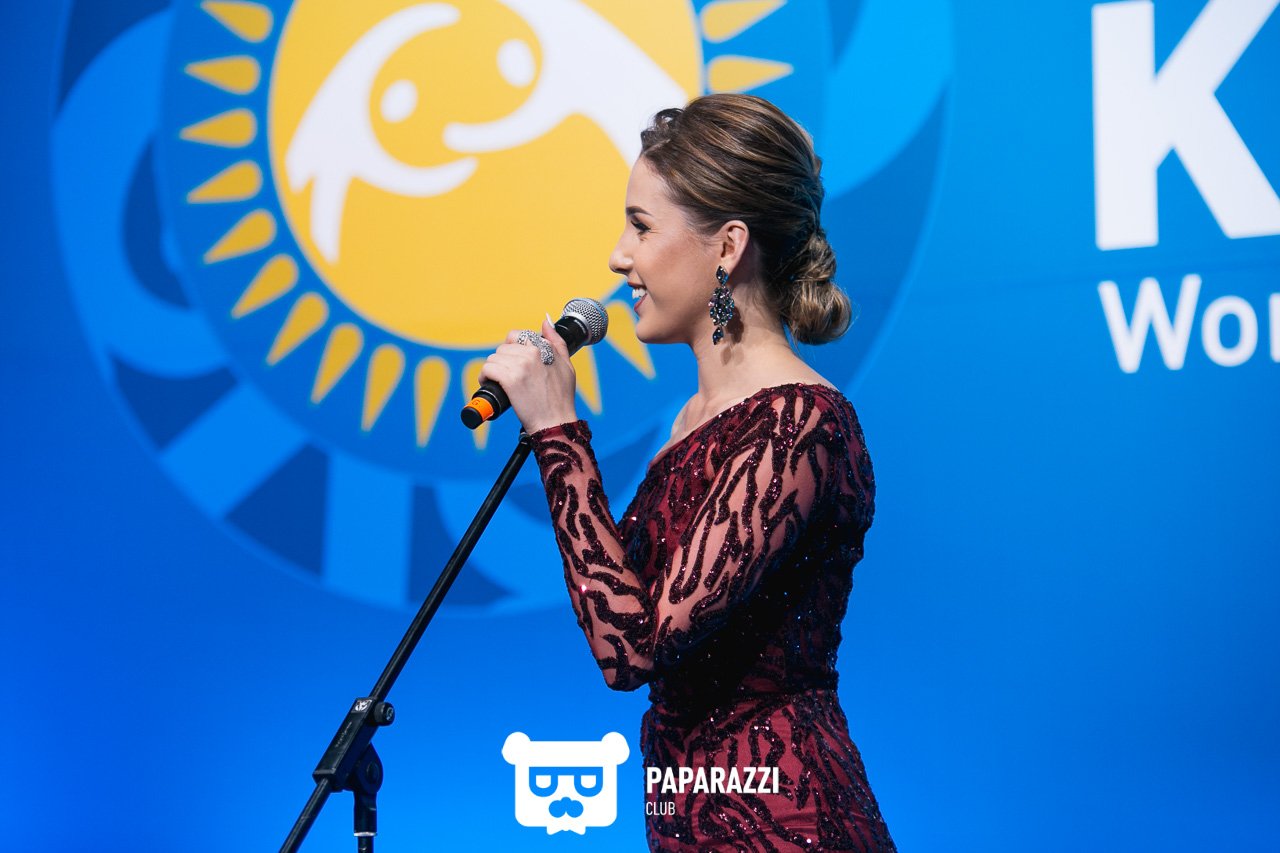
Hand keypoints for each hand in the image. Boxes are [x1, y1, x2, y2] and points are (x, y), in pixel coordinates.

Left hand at [477, 316, 578, 433]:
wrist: (556, 422)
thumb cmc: (561, 398)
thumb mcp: (567, 365)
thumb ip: (557, 341)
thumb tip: (545, 322)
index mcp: (544, 347)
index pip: (517, 335)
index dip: (511, 349)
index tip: (512, 362)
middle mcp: (532, 353)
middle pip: (503, 348)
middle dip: (502, 361)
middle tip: (506, 376)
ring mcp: (521, 366)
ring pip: (494, 358)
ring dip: (492, 370)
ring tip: (498, 382)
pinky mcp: (510, 379)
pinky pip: (488, 369)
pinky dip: (485, 377)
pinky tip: (490, 384)